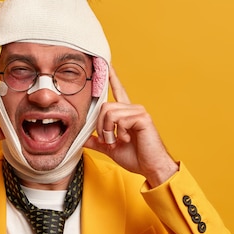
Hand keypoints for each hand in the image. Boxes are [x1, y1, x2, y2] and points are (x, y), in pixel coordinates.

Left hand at [84, 65, 178, 186]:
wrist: (151, 167)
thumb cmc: (136, 158)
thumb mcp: (111, 149)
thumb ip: (98, 142)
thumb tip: (82, 140)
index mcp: (126, 114)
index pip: (118, 92)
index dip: (113, 78)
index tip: (107, 65)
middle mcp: (133, 109)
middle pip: (104, 107)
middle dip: (101, 126)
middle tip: (109, 139)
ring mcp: (138, 111)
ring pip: (109, 112)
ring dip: (109, 131)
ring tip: (119, 140)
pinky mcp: (142, 117)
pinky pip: (120, 120)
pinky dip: (119, 132)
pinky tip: (128, 138)